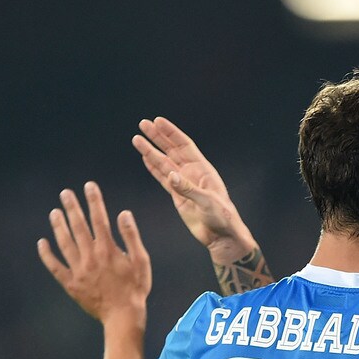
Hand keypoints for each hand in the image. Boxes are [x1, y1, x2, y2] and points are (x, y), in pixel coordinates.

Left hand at [37, 182, 150, 327]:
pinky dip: (47, 255)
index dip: (94, 201)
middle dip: (72, 208)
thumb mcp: (142, 262)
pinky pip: (55, 266)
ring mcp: (78, 270)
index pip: (99, 219)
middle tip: (65, 194)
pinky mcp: (71, 283)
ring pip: (65, 243)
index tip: (89, 186)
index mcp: (108, 250)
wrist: (123, 316)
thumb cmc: (136, 289)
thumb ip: (132, 237)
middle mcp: (90, 256)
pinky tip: (42, 243)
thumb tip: (123, 214)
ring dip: (59, 226)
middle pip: (79, 227)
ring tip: (54, 212)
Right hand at [133, 116, 256, 262]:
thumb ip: (188, 189)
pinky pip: (163, 178)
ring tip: (136, 139)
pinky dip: (153, 168)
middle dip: (158, 137)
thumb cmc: (222, 218)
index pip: (184, 145)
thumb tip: (170, 175)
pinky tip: (145, 158)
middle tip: (143, 124)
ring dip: (150, 151)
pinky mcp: (178, 196)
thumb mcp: (207, 203)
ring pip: (164, 163)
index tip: (158, 121)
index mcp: (203, 170)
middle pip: (172, 150)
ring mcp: (184, 184)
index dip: (171, 133)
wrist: (221, 236)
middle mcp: (192, 174)